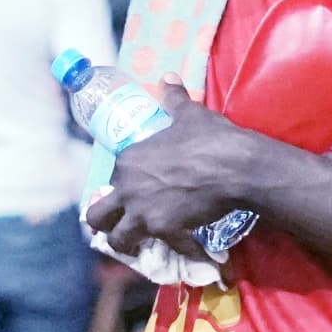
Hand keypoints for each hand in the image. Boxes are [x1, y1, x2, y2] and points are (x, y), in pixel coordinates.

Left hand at [82, 81, 252, 261]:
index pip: (112, 181)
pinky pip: (168, 250)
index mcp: (128, 160)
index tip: (135, 195)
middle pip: (96, 217)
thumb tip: (169, 78)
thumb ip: (174, 98)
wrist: (235, 164)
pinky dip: (185, 254)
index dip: (122, 190)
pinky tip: (198, 254)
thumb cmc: (210, 137)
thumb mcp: (189, 114)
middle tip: (122, 226)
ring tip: (143, 246)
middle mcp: (128, 187)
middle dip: (105, 225)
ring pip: (116, 240)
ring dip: (128, 245)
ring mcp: (143, 211)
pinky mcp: (163, 230)